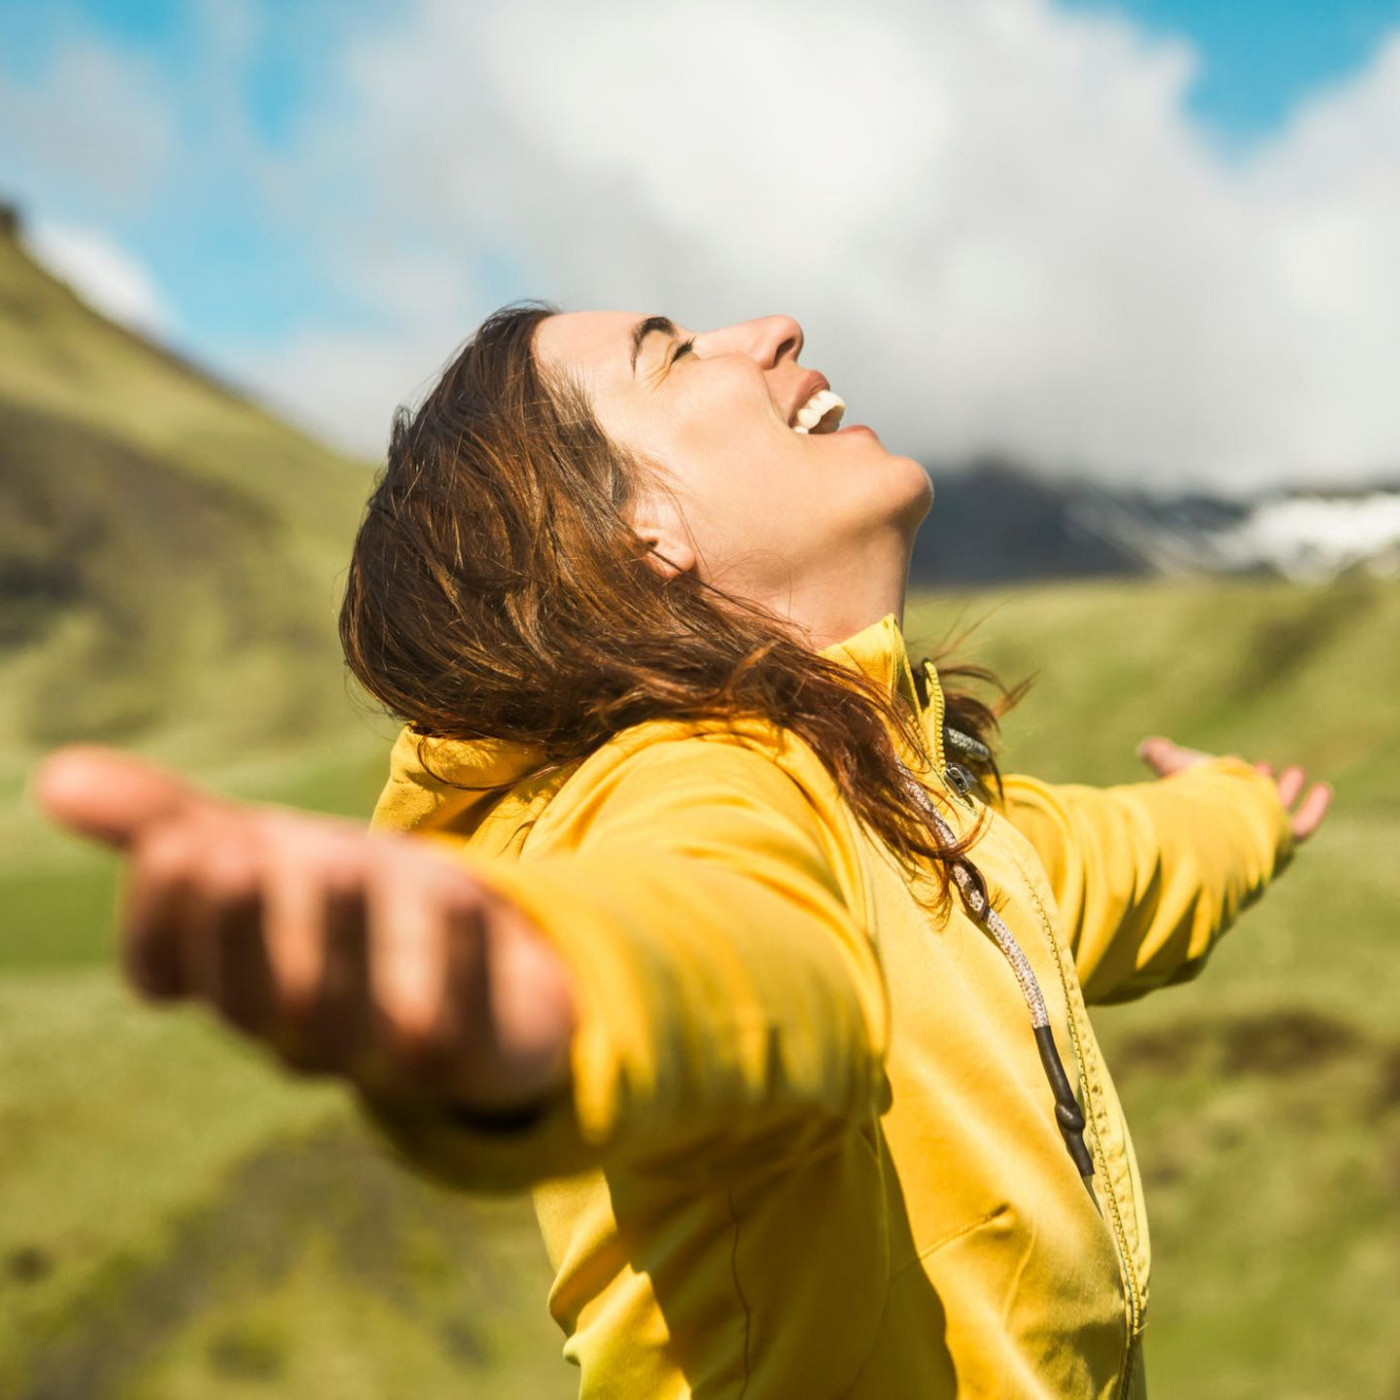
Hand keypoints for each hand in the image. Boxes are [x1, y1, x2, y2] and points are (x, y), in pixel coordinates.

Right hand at [31, 746, 574, 1113]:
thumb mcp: (258, 851)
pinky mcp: (470, 1053)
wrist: (477, 956)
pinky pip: (457, 1027)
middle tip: (236, 851)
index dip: (161, 915)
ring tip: (336, 861)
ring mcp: (380, 1051)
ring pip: (345, 1019)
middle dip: (239, 928)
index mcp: (230, 979)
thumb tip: (51, 775)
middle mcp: (294, 1026)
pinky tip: (457, 892)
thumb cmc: (340, 904)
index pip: (164, 971)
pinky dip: (455, 961)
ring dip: (339, 940)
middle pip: (250, 999)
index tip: (180, 840)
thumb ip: (162, 821)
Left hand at [1136, 735, 1332, 844]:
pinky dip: (1314, 809)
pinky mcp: (1281, 841)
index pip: (1218, 800)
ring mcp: (1257, 837)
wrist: (1212, 823)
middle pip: (1247, 810)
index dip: (1228, 780)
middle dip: (1256, 786)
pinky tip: (1324, 789)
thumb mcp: (1175, 768)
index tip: (1238, 759)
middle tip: (1265, 767)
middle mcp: (1230, 831)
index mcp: (1204, 816)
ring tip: (1297, 772)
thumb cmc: (1191, 797)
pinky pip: (1302, 828)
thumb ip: (1162, 756)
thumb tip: (1147, 748)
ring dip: (1285, 793)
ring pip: (1276, 817)